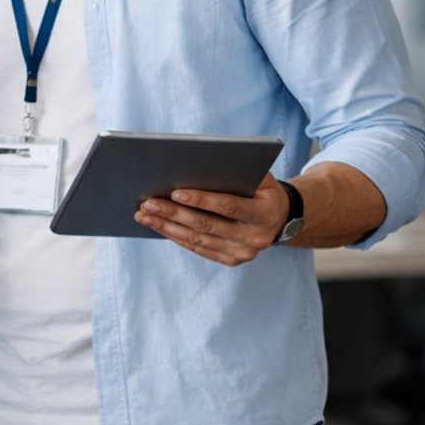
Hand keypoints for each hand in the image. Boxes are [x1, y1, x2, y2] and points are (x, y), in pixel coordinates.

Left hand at [134, 172, 288, 266]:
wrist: (279, 218)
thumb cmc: (263, 191)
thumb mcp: (261, 178)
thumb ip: (238, 173)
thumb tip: (200, 165)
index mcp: (265, 214)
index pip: (228, 206)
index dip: (201, 200)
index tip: (175, 192)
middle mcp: (255, 237)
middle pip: (207, 225)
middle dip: (174, 213)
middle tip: (149, 203)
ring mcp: (242, 252)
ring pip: (197, 239)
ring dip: (167, 227)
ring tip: (144, 215)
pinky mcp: (230, 259)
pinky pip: (197, 248)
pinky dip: (175, 236)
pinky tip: (158, 226)